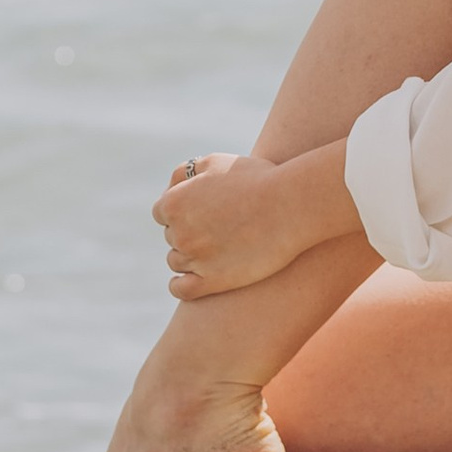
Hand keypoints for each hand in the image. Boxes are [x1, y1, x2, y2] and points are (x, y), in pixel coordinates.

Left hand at [153, 148, 347, 297]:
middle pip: (172, 236)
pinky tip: (191, 280)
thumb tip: (172, 186)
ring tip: (216, 249)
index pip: (162, 212)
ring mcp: (195, 259)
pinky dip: (181, 286)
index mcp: (174, 203)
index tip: (200, 211)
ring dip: (189, 256)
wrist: (290, 206)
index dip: (180, 211)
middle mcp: (179, 232)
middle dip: (189, 231)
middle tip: (217, 227)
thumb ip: (186, 172)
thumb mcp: (217, 162)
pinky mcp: (212, 282)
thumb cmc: (258, 179)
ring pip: (177, 261)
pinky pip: (181, 289)